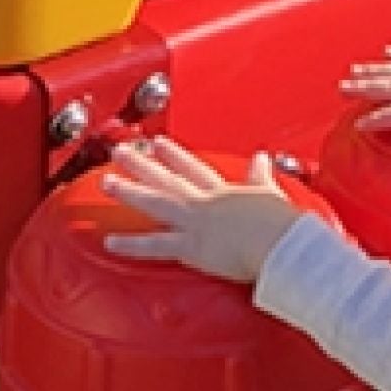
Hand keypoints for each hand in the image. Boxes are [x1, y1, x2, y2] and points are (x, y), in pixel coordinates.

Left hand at [103, 140, 300, 282]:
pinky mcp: (192, 246)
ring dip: (129, 191)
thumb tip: (262, 158)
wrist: (284, 243)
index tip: (156, 143)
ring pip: (155, 202)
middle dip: (142, 163)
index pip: (194, 168)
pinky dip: (132, 245)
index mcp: (225, 191)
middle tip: (120, 152)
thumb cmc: (283, 224)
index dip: (174, 155)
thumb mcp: (272, 192)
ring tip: (106, 182)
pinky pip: (156, 246)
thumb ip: (262, 176)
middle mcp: (205, 202)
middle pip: (167, 179)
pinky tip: (110, 241)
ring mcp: (195, 222)